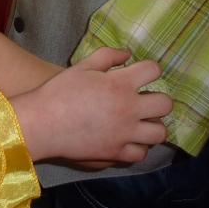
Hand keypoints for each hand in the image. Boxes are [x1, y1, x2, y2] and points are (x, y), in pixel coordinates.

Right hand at [18, 47, 170, 162]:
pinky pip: (140, 153)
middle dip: (159, 99)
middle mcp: (129, 108)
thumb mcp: (82, 66)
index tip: (143, 74)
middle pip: (165, 104)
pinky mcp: (117, 152)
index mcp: (121, 84)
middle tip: (146, 100)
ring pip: (159, 132)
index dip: (150, 69)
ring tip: (141, 122)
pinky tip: (128, 139)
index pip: (153, 71)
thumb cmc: (59, 91)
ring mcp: (125, 133)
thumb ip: (108, 56)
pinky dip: (138, 146)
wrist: (43, 123)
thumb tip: (128, 54)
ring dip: (153, 125)